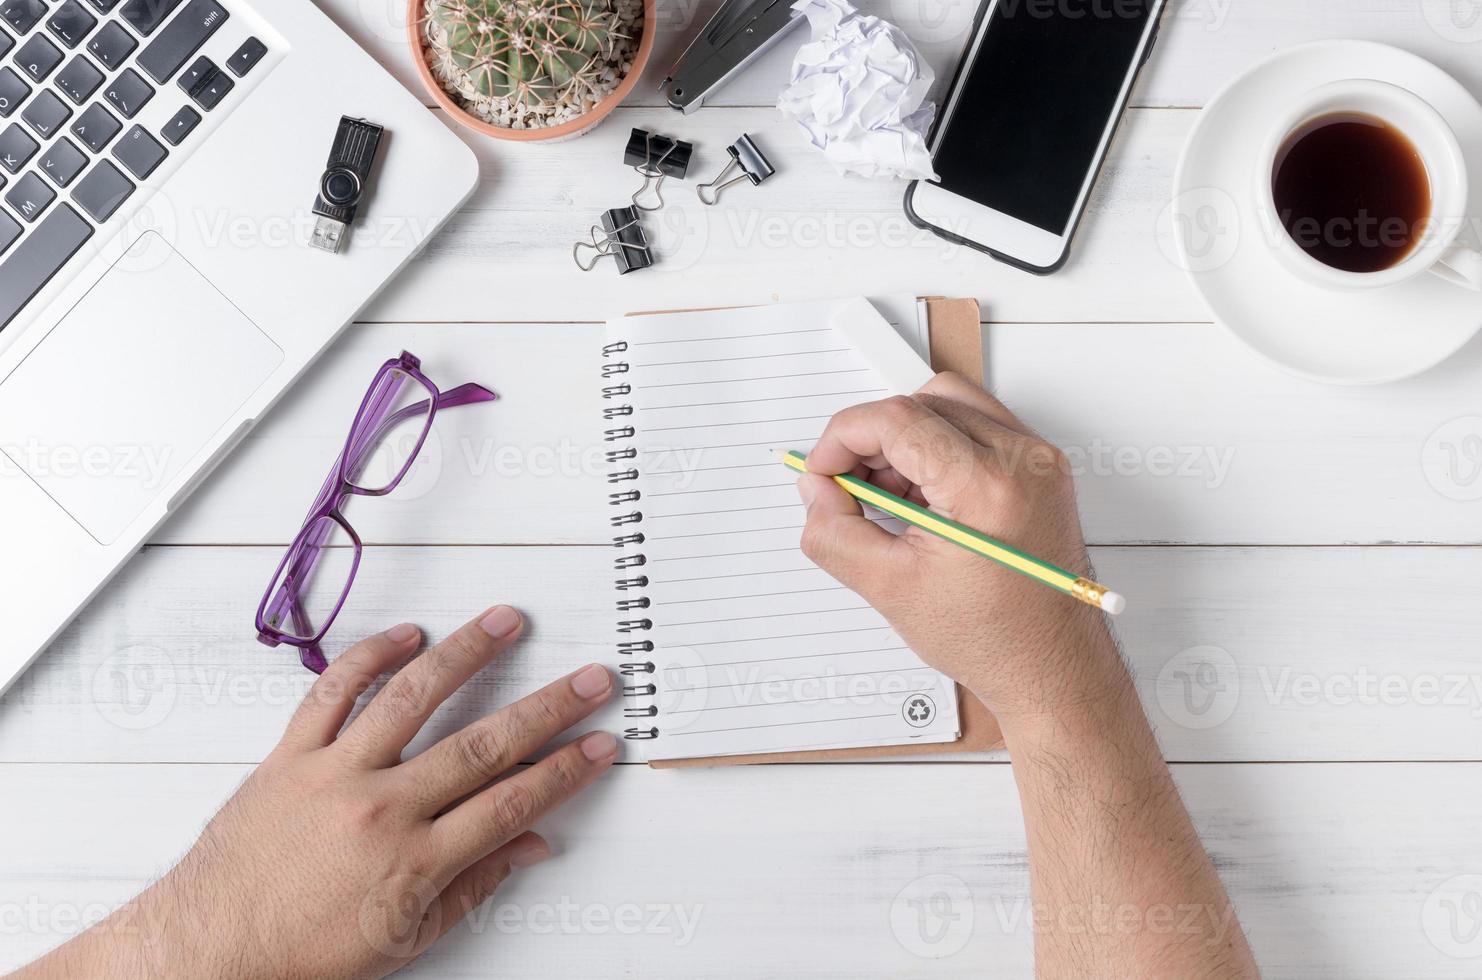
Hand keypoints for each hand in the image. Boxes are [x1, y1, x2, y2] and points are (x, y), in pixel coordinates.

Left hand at [18, 606, 617, 979]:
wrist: (212, 950)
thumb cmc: (303, 952)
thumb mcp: (407, 937)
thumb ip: (475, 885)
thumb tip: (531, 845)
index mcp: (414, 861)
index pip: (512, 803)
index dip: (566, 771)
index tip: (599, 745)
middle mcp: (380, 809)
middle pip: (482, 746)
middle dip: (547, 708)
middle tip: (589, 679)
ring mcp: (334, 775)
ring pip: (412, 699)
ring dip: (466, 656)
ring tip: (506, 623)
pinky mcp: (290, 757)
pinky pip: (331, 693)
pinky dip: (369, 657)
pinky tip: (406, 636)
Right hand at [797, 372, 1127, 727]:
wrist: (1053, 671)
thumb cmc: (993, 640)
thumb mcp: (890, 589)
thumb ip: (835, 532)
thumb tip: (815, 491)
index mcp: (990, 486)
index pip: (898, 420)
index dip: (844, 437)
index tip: (822, 470)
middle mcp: (1025, 461)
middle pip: (925, 401)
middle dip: (875, 437)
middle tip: (852, 487)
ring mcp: (1040, 463)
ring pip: (952, 407)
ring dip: (908, 440)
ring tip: (892, 500)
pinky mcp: (1042, 472)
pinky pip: (978, 431)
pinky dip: (939, 451)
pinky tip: (924, 502)